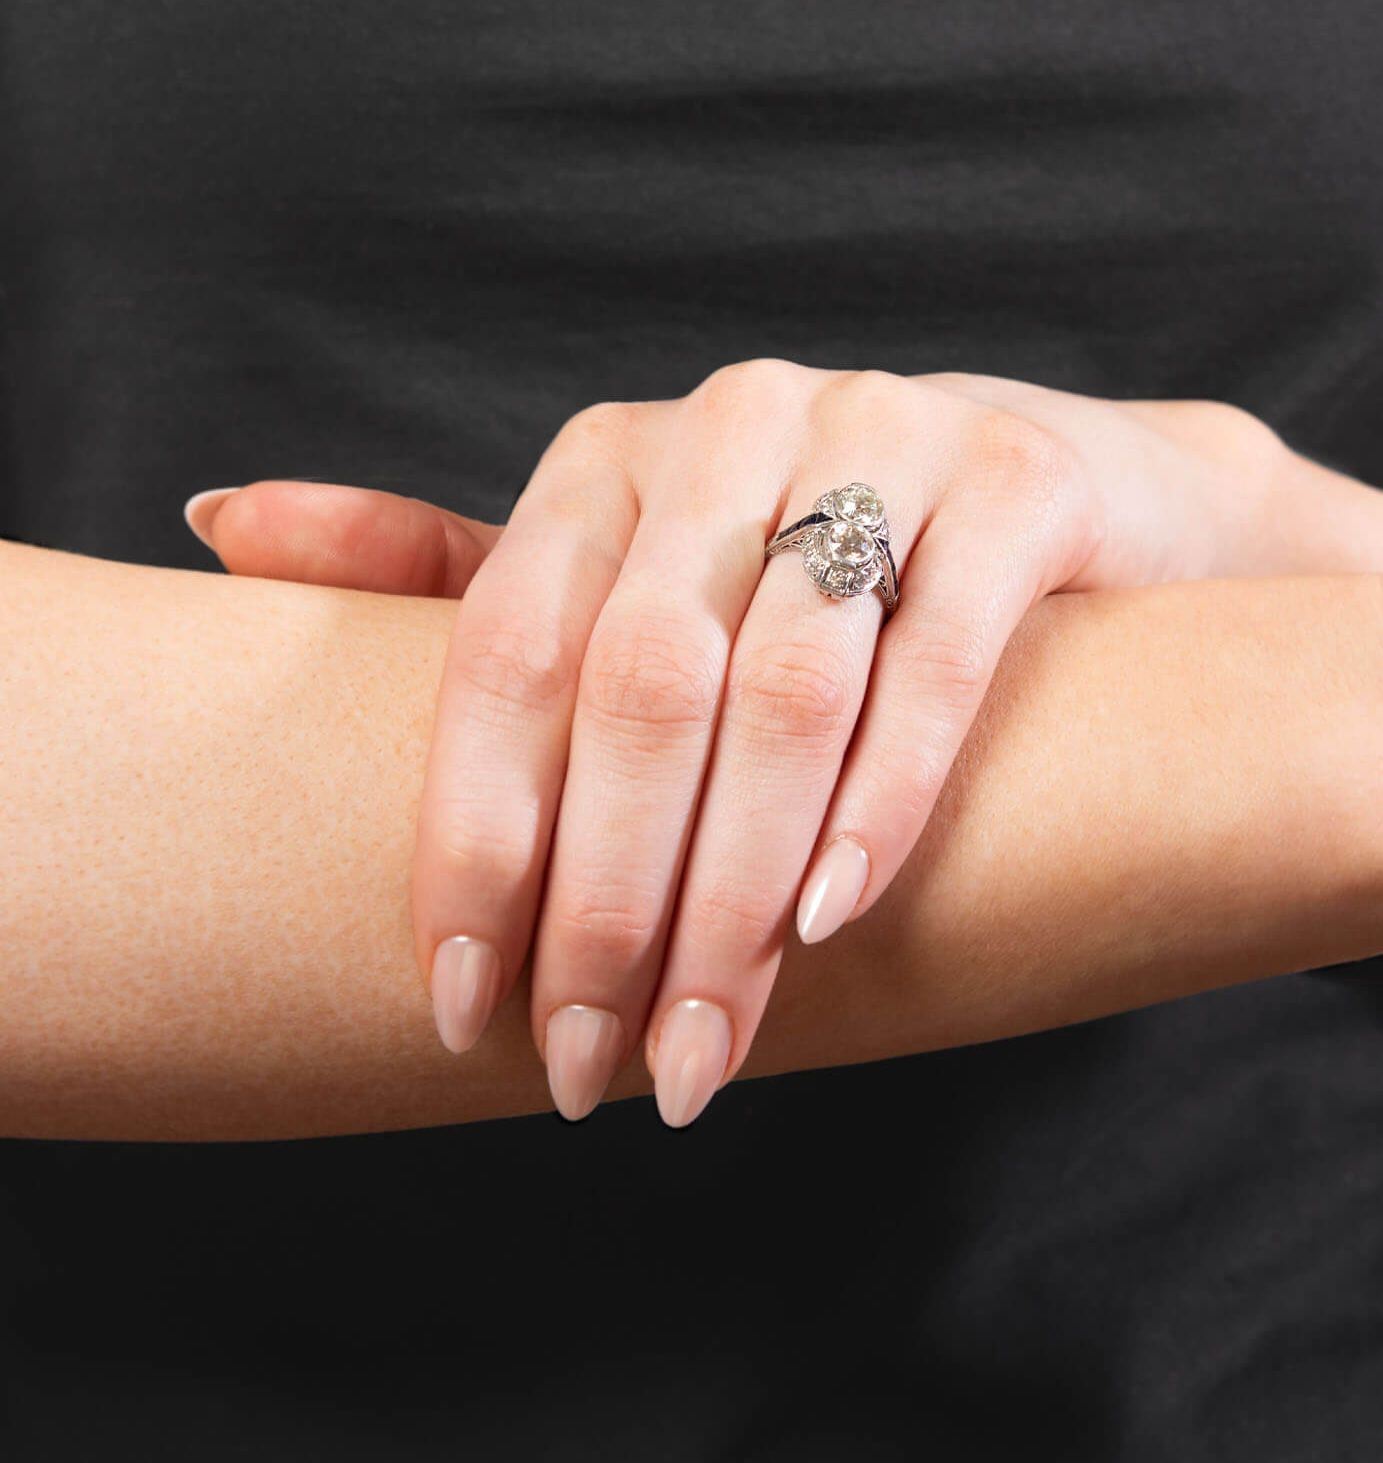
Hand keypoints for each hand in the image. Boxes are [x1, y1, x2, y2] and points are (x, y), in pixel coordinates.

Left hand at [184, 361, 1382, 1125]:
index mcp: (615, 453)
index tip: (461, 1005)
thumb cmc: (811, 562)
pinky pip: (936, 657)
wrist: (1054, 503)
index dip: (475, 837)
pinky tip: (834, 922)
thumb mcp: (630, 563)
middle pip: (640, 685)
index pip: (508, 649)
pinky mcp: (1017, 479)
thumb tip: (221, 520)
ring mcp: (884, 432)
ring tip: (707, 1051)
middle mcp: (735, 422)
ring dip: (735, 892)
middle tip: (591, 1068)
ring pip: (784, 687)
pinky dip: (882, 798)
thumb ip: (453, 568)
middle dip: (606, 901)